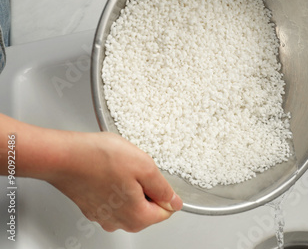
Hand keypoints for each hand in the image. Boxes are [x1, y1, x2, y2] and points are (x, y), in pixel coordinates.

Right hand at [45, 132, 182, 231]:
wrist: (63, 155)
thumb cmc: (100, 158)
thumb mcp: (144, 166)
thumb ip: (163, 188)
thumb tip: (174, 202)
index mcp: (137, 217)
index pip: (165, 212)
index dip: (163, 190)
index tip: (151, 175)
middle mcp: (119, 222)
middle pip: (147, 209)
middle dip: (146, 188)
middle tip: (135, 168)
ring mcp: (102, 216)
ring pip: (130, 202)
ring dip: (130, 185)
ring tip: (119, 167)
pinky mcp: (90, 207)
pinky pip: (112, 198)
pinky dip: (114, 185)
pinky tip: (107, 170)